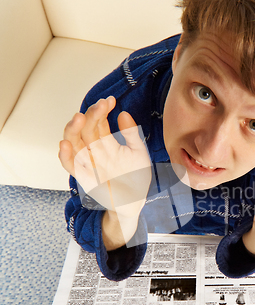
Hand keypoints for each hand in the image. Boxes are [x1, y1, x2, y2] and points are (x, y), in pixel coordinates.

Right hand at [59, 96, 151, 218]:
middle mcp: (95, 150)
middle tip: (99, 106)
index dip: (102, 111)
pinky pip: (70, 165)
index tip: (110, 100)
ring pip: (74, 143)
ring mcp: (88, 163)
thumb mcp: (138, 153)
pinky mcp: (84, 177)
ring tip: (78, 118)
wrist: (135, 203)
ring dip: (73, 130)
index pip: (99, 122)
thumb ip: (131, 134)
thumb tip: (123, 113)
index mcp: (106, 143)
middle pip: (85, 129)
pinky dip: (66, 156)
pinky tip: (65, 144)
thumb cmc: (136, 178)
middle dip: (90, 116)